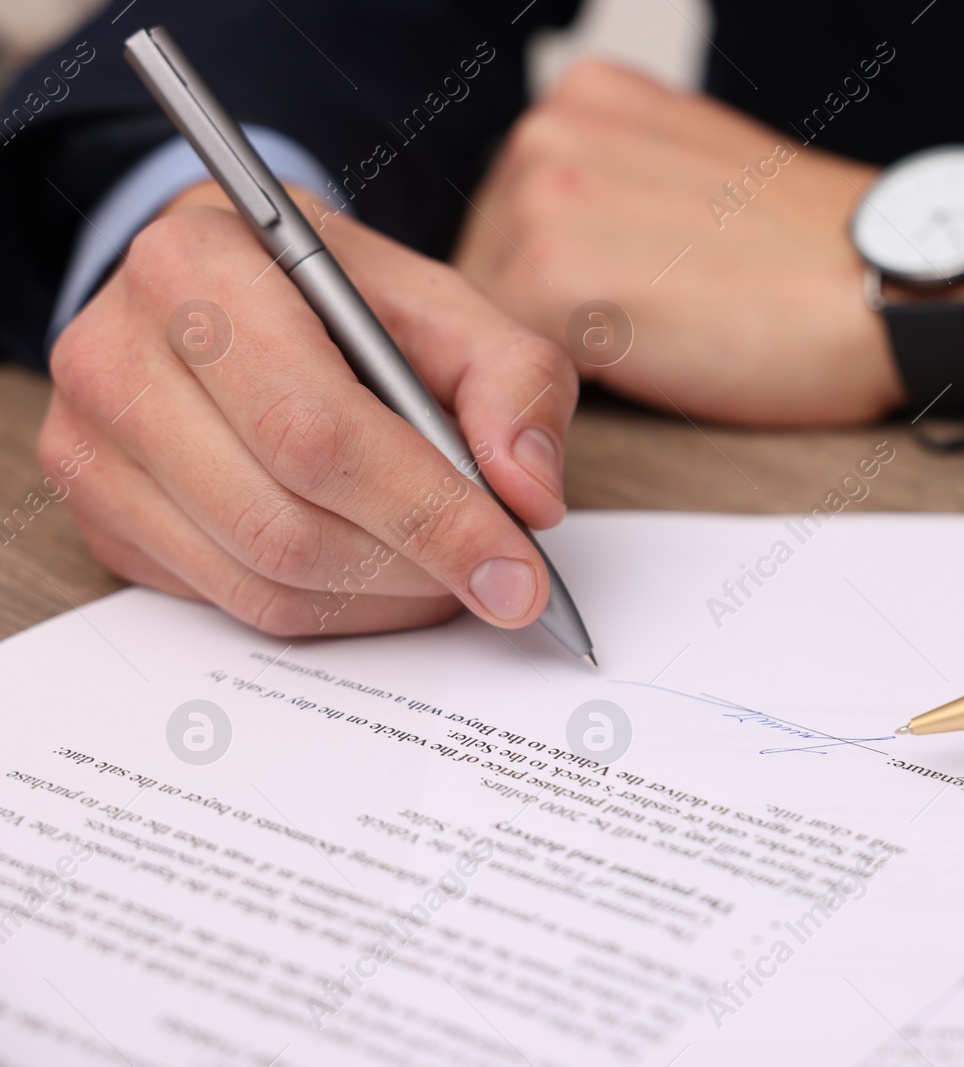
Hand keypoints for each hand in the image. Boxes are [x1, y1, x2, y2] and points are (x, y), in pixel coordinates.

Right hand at [39, 180, 577, 635]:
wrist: (240, 290)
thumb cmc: (349, 300)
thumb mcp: (453, 309)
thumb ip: (515, 385)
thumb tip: (531, 499)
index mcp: (197, 269)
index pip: (316, 430)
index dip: (428, 514)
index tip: (517, 571)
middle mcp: (115, 355)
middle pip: (283, 523)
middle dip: (415, 567)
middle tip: (498, 576)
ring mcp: (87, 446)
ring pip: (259, 581)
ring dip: (381, 600)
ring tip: (448, 569)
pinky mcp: (100, 517)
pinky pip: (229, 604)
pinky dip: (331, 609)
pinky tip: (381, 571)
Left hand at [453, 60, 914, 426]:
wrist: (888, 287)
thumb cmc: (813, 260)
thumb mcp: (696, 181)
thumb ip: (615, 192)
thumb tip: (564, 253)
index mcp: (587, 99)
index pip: (508, 217)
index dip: (552, 286)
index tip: (610, 316)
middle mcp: (549, 127)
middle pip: (486, 266)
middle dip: (543, 320)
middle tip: (646, 339)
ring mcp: (543, 195)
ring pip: (491, 320)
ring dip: (551, 358)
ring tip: (659, 351)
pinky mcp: (553, 278)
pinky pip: (510, 365)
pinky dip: (559, 394)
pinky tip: (650, 372)